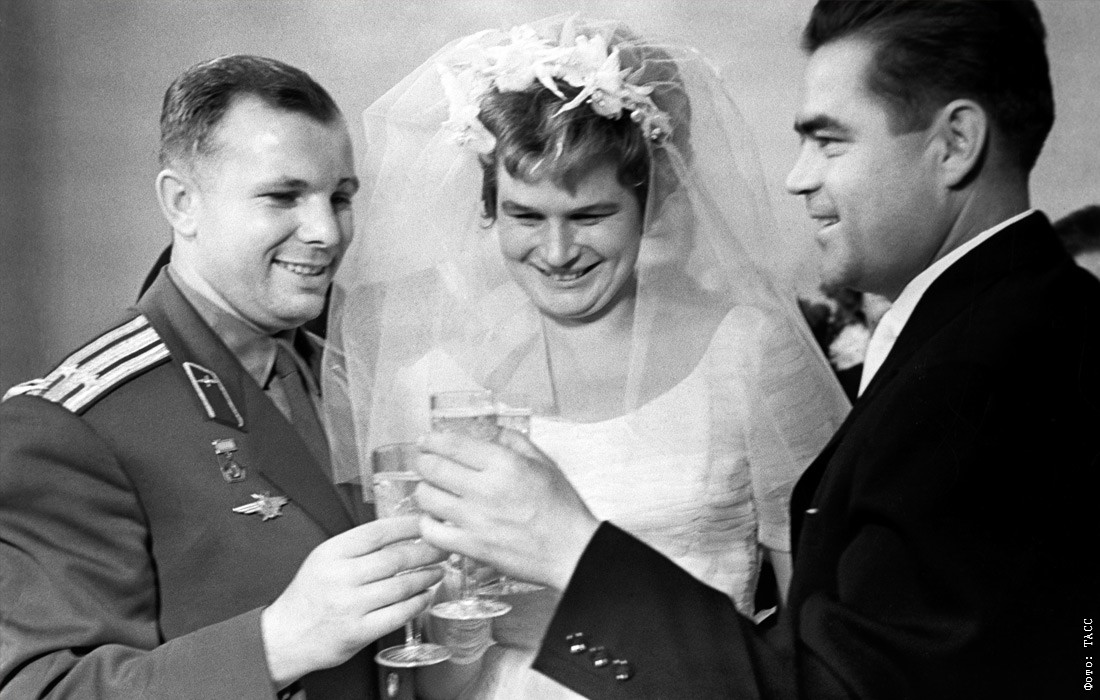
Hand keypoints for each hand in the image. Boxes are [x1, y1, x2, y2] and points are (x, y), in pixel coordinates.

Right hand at [261, 515, 445, 687]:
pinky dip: (417, 603)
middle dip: (426, 551)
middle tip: (442, 548)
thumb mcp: (324, 560)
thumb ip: (358, 547)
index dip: (408, 525)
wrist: (285, 637)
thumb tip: (402, 532)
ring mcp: (350, 606)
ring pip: (401, 586)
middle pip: (395, 558)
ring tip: (437, 571)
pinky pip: (398, 614)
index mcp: (332, 553)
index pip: (378, 532)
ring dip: (426, 577)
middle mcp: (341, 577)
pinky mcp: (358, 632)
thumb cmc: (309, 596)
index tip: (427, 522)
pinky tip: (424, 596)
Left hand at [415, 429, 599, 591]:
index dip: (432, 440)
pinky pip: (432, 532)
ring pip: (427, 497)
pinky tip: (435, 518)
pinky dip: (427, 522)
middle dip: (423, 461)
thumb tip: (488, 432)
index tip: (426, 441)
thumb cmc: (561, 508)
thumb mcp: (544, 463)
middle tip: (423, 461)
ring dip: (424, 489)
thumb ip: (514, 441)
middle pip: (433, 468)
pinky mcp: (472, 547)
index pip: (453, 445)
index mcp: (505, 464)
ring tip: (430, 489)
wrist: (571, 550)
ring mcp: (476, 520)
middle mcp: (486, 489)